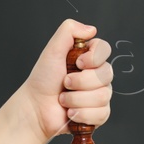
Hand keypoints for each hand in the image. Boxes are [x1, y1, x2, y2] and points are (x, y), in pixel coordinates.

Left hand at [17, 19, 113, 140]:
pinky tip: (70, 112)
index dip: (93, 58)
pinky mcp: (98, 114)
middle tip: (64, 83)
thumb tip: (92, 29)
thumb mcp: (52, 49)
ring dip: (77, 99)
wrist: (35, 108)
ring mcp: (99, 95)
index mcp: (89, 58)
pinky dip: (82, 114)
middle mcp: (97, 75)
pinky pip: (101, 113)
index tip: (78, 63)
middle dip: (81, 81)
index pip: (105, 49)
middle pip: (107, 74)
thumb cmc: (43, 80)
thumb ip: (69, 30)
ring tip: (63, 99)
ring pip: (103, 95)